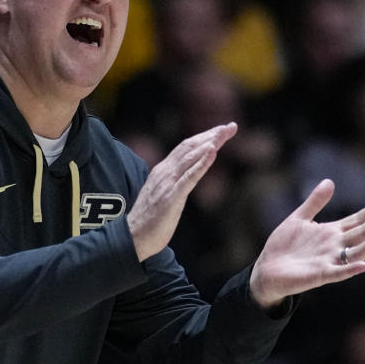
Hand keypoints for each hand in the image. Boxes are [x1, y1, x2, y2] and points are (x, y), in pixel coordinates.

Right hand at [127, 123, 236, 260]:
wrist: (133, 237)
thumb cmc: (149, 220)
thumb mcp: (163, 195)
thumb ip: (173, 183)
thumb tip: (185, 177)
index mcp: (163, 171)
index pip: (185, 148)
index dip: (204, 137)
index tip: (222, 131)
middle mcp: (165, 172)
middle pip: (190, 147)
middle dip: (211, 135)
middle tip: (231, 126)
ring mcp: (167, 183)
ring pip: (190, 157)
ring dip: (209, 143)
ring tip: (224, 133)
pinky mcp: (171, 197)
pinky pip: (189, 177)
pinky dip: (201, 163)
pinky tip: (212, 152)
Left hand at [249, 179, 364, 308]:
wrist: (267, 269)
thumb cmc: (284, 245)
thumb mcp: (299, 218)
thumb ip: (315, 202)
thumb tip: (330, 181)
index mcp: (331, 232)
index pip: (356, 221)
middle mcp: (334, 246)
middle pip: (360, 234)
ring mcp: (329, 261)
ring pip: (355, 253)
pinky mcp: (320, 275)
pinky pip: (339, 272)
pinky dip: (351, 269)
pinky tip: (364, 265)